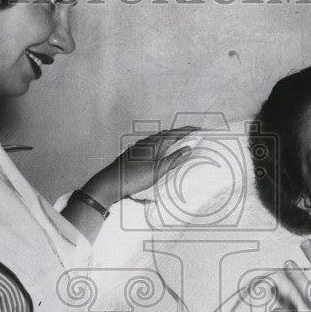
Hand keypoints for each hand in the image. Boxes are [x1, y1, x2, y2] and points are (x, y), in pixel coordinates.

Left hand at [83, 126, 198, 206]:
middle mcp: (147, 142)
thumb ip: (174, 159)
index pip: (175, 133)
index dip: (188, 131)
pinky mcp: (133, 153)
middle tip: (192, 134)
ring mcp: (139, 147)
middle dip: (180, 132)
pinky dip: (160, 143)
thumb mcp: (158, 170)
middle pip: (167, 133)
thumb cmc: (134, 177)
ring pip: (158, 138)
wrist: (110, 182)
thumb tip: (189, 148)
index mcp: (155, 143)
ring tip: (178, 140)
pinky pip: (151, 144)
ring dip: (170, 137)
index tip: (200, 129)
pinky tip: (159, 150)